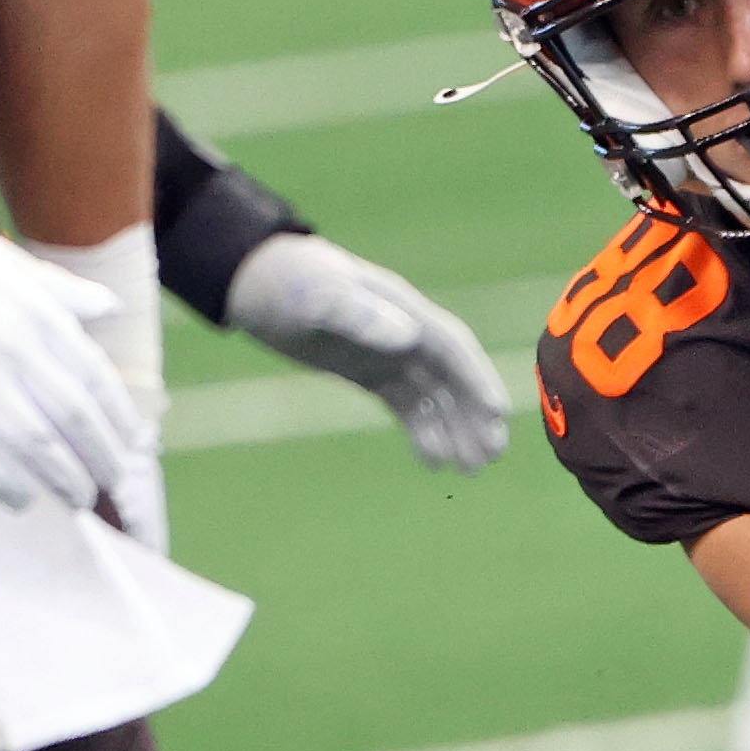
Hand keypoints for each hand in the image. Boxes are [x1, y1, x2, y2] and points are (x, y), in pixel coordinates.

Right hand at [0, 215, 143, 517]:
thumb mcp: (13, 266)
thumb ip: (64, 292)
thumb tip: (109, 305)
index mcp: (41, 319)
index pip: (96, 380)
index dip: (119, 417)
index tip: (135, 443)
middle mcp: (16, 350)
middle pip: (74, 418)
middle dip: (100, 456)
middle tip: (114, 483)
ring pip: (35, 441)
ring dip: (63, 476)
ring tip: (80, 499)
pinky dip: (2, 480)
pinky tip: (22, 501)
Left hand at [225, 232, 513, 473]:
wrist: (252, 282)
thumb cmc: (286, 281)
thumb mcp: (319, 295)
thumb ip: (360, 315)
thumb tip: (408, 338)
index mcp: (402, 310)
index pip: (453, 348)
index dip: (477, 380)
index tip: (497, 414)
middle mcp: (405, 333)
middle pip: (453, 378)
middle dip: (476, 416)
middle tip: (492, 456)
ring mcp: (390, 354)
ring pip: (435, 398)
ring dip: (455, 431)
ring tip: (469, 469)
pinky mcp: (371, 373)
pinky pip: (407, 406)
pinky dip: (423, 432)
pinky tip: (432, 461)